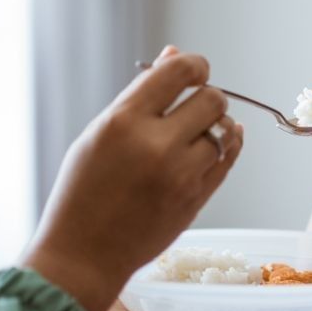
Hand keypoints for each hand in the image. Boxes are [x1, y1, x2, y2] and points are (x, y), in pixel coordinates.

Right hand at [21, 46, 244, 310]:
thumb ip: (141, 95)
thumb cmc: (83, 190)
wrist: (83, 254)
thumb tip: (174, 55)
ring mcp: (180, 176)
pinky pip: (228, 160)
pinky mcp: (196, 200)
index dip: (194, 64)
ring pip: (222, 132)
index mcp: (123, 122)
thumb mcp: (99, 133)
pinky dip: (227, 146)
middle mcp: (156, 146)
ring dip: (212, 128)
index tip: (194, 70)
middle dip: (206, 96)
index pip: (178, 72)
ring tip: (191, 135)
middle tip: (193, 105)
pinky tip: (216, 142)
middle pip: (212, 99)